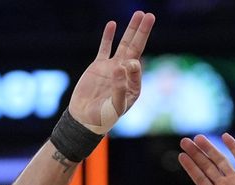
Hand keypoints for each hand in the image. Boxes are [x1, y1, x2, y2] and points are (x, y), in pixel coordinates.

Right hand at [68, 11, 154, 134]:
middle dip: (142, 32)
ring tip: (138, 14)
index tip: (124, 67)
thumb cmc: (103, 117)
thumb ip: (120, 88)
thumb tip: (121, 66)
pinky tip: (112, 25)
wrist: (84, 119)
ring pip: (123, 44)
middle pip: (136, 49)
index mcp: (133, 85)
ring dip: (130, 30)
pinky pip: (105, 48)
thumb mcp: (115, 106)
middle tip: (150, 16)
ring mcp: (112, 68)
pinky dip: (108, 36)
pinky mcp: (99, 66)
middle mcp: (125, 74)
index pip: (136, 68)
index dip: (133, 64)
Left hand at [178, 133, 234, 184]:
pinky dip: (234, 147)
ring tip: (198, 137)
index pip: (199, 179)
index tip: (181, 155)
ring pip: (221, 160)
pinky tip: (225, 137)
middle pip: (207, 167)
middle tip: (184, 141)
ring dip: (210, 149)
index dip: (190, 167)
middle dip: (196, 154)